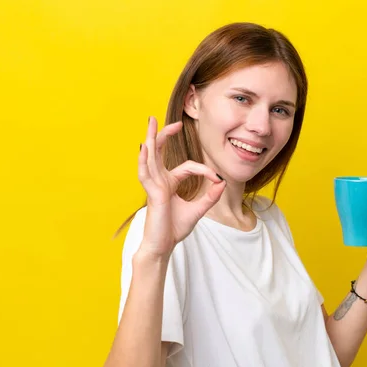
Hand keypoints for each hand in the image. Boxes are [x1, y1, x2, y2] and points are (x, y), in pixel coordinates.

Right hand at [136, 116, 225, 258]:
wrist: (164, 245)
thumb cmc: (175, 228)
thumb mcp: (198, 209)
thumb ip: (210, 196)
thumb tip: (222, 182)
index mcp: (170, 182)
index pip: (188, 166)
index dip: (205, 171)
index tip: (218, 179)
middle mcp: (160, 180)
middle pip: (160, 151)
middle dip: (164, 134)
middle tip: (172, 121)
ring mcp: (154, 185)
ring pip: (151, 156)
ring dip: (152, 138)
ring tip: (151, 121)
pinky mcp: (151, 193)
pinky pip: (145, 173)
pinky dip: (144, 159)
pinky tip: (145, 146)